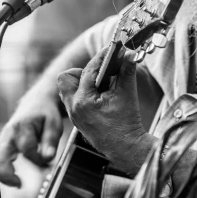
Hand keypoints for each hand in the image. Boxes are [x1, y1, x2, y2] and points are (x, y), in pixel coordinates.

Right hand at [0, 95, 63, 186]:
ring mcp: (1, 140)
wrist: (35, 102)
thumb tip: (48, 158)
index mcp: (22, 128)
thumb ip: (50, 141)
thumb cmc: (45, 114)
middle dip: (7, 175)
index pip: (27, 150)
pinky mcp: (0, 144)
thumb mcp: (54, 124)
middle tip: (20, 183)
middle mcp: (8, 134)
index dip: (38, 161)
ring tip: (12, 183)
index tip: (47, 165)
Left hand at [57, 48, 154, 174]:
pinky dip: (85, 93)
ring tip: (101, 85)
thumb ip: (127, 71)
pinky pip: (73, 99)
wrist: (126, 148)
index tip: (112, 49)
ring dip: (82, 82)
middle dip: (83, 71)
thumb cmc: (126, 123)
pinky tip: (101, 95)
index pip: (89, 70)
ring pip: (67, 89)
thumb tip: (129, 54)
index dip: (102, 57)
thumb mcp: (128, 94)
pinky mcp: (77, 119)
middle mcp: (73, 107)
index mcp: (83, 100)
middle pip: (66, 78)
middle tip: (101, 73)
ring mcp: (73, 114)